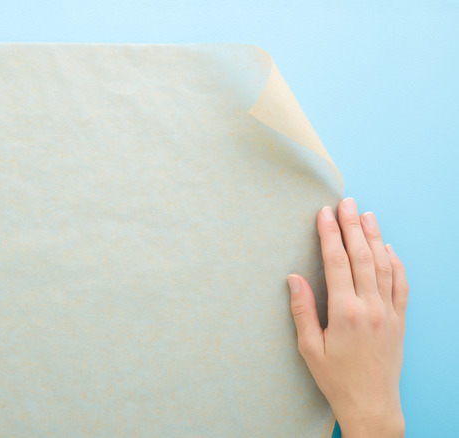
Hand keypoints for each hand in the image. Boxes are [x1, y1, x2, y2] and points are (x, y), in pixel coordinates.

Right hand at [288, 198, 407, 437]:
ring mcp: (389, 312)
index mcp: (345, 312)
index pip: (337, 262)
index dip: (330, 234)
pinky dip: (395, 263)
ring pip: (383, 265)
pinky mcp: (399, 320)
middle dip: (352, 226)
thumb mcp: (309, 348)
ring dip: (375, 237)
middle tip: (346, 203)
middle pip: (362, 256)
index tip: (324, 214)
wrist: (372, 404)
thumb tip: (294, 279)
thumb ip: (302, 311)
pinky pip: (401, 285)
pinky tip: (389, 249)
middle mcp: (371, 307)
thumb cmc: (336, 379)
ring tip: (367, 215)